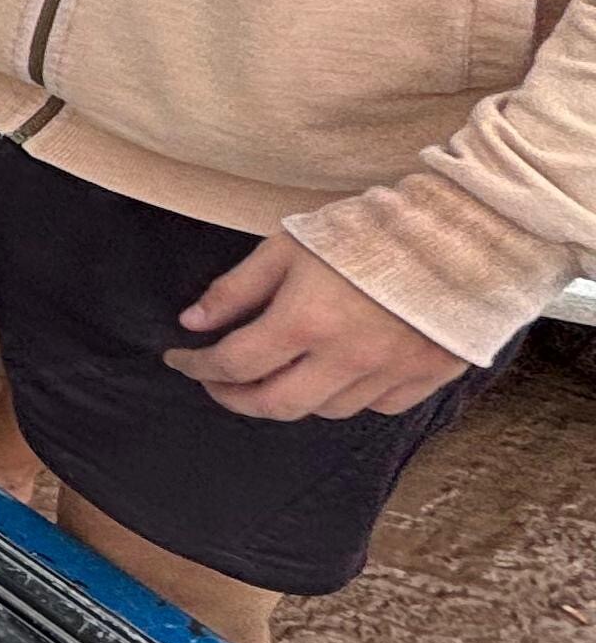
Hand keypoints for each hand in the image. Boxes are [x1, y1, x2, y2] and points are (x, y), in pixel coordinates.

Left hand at [168, 233, 467, 419]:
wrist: (462, 234)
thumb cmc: (369, 231)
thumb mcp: (289, 246)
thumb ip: (237, 289)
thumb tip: (193, 323)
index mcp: (306, 321)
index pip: (234, 363)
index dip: (197, 367)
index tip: (179, 360)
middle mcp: (347, 357)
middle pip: (276, 404)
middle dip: (235, 399)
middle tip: (217, 384)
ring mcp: (390, 372)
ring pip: (325, 410)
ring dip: (291, 398)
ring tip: (274, 375)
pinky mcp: (427, 376)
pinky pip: (375, 406)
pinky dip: (346, 397)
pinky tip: (333, 376)